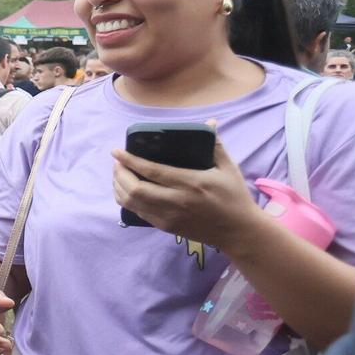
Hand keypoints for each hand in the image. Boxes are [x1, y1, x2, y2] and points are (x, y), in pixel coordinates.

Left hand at [111, 127, 261, 252]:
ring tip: (119, 174)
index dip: (130, 161)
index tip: (116, 151)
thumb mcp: (228, 168)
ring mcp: (169, 217)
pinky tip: (127, 190)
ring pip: (132, 203)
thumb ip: (215, 145)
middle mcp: (176, 201)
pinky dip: (127, 200)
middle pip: (135, 189)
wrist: (238, 231)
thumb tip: (209, 123)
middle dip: (120, 174)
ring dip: (119, 187)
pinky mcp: (166, 227)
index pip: (152, 171)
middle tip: (117, 162)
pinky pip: (138, 213)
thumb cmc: (234, 196)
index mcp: (191, 183)